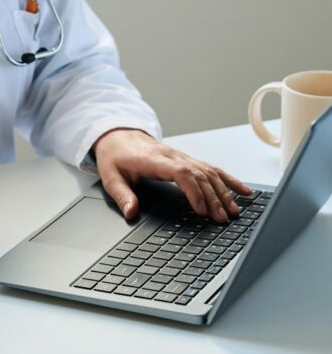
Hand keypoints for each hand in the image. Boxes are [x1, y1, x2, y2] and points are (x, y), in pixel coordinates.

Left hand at [93, 128, 253, 222]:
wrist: (117, 134)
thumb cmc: (115, 155)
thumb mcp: (110, 175)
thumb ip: (121, 195)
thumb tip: (131, 212)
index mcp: (153, 160)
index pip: (181, 172)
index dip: (194, 190)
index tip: (200, 209)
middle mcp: (172, 156)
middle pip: (199, 174)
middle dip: (213, 197)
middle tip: (221, 218)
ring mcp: (181, 156)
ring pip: (209, 171)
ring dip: (224, 191)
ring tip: (234, 211)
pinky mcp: (186, 159)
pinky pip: (211, 167)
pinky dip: (229, 179)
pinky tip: (243, 190)